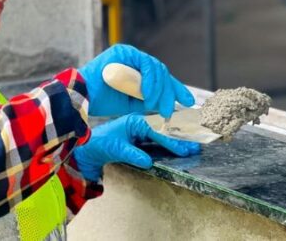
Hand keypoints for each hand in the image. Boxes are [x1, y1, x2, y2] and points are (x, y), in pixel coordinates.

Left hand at [73, 114, 200, 180]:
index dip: (171, 141)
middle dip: (179, 140)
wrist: (90, 147)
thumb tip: (148, 162)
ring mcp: (141, 131)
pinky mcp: (140, 138)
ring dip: (176, 142)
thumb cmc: (100, 144)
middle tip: (195, 147)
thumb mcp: (116, 149)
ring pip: (162, 136)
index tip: (183, 150)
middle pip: (163, 131)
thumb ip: (132, 154)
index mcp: (135, 121)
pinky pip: (157, 141)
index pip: (157, 132)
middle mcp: (140, 124)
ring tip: (192, 149)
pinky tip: (178, 150)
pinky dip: (168, 145)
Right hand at [78, 44, 193, 116]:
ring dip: (159, 89)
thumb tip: (170, 103)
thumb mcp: (133, 103)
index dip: (176, 88)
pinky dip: (150, 81)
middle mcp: (134, 60)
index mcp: (136, 71)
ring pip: (156, 68)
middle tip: (170, 109)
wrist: (81, 97)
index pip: (160, 77)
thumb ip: (150, 99)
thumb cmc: (102, 101)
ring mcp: (129, 54)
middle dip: (170, 91)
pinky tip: (148, 95)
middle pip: (161, 72)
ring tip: (156, 105)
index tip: (188, 101)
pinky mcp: (124, 52)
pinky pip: (145, 64)